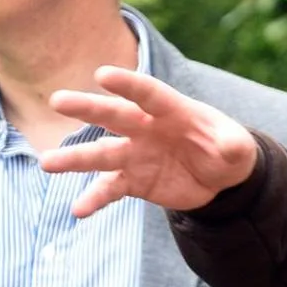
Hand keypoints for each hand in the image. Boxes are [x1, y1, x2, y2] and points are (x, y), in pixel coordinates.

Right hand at [43, 67, 259, 217]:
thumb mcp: (238, 147)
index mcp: (172, 110)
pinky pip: (109, 189)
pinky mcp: (132, 180)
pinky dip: (94, 199)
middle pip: (113, 115)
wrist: (219, 178)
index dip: (127, 85)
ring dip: (75, 159)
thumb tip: (230, 146)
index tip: (102, 76)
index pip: (148, 93)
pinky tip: (78, 211)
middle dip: (86, 108)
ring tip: (48, 163)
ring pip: (101, 155)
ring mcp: (135, 154)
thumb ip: (233, 144)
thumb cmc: (225, 149)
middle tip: (57, 101)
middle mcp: (146, 128)